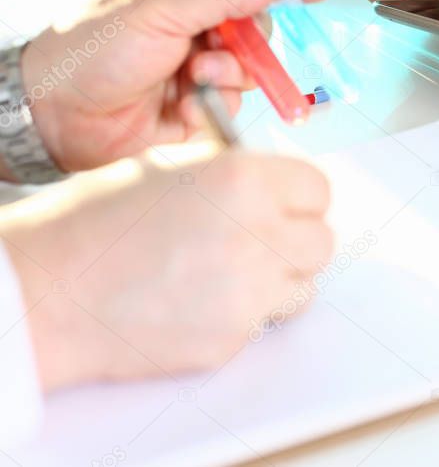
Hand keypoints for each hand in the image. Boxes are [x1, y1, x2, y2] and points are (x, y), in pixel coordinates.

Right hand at [2, 145, 332, 390]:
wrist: (50, 291)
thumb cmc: (95, 222)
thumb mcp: (171, 169)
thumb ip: (234, 174)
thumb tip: (272, 184)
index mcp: (244, 179)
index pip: (318, 188)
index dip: (299, 196)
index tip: (285, 203)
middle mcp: (258, 233)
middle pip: (320, 240)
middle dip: (295, 239)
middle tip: (260, 239)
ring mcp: (249, 292)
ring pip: (304, 285)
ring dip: (279, 278)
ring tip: (230, 272)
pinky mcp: (233, 338)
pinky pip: (264, 321)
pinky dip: (245, 313)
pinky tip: (201, 300)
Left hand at [21, 0, 332, 172]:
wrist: (57, 117)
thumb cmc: (90, 52)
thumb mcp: (159, 12)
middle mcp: (190, 31)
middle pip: (254, 32)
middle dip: (247, 43)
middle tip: (224, 48)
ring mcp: (193, 71)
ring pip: (245, 72)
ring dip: (226, 75)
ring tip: (193, 80)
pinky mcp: (194, 110)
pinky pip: (229, 106)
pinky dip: (213, 107)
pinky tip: (183, 107)